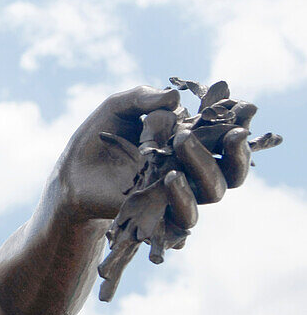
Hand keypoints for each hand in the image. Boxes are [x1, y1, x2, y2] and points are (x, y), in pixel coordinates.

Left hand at [55, 85, 251, 222]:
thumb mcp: (117, 108)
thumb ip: (143, 98)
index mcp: (189, 141)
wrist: (70, 172)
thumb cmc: (98, 137)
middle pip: (233, 168)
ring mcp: (179, 195)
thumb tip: (175, 98)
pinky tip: (170, 178)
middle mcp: (192, 170)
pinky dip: (182, 197)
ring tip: (183, 143)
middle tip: (230, 132)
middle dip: (236, 150)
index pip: (225, 134)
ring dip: (205, 165)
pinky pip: (185, 216)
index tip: (243, 107)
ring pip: (214, 190)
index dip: (238, 122)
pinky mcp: (161, 217)